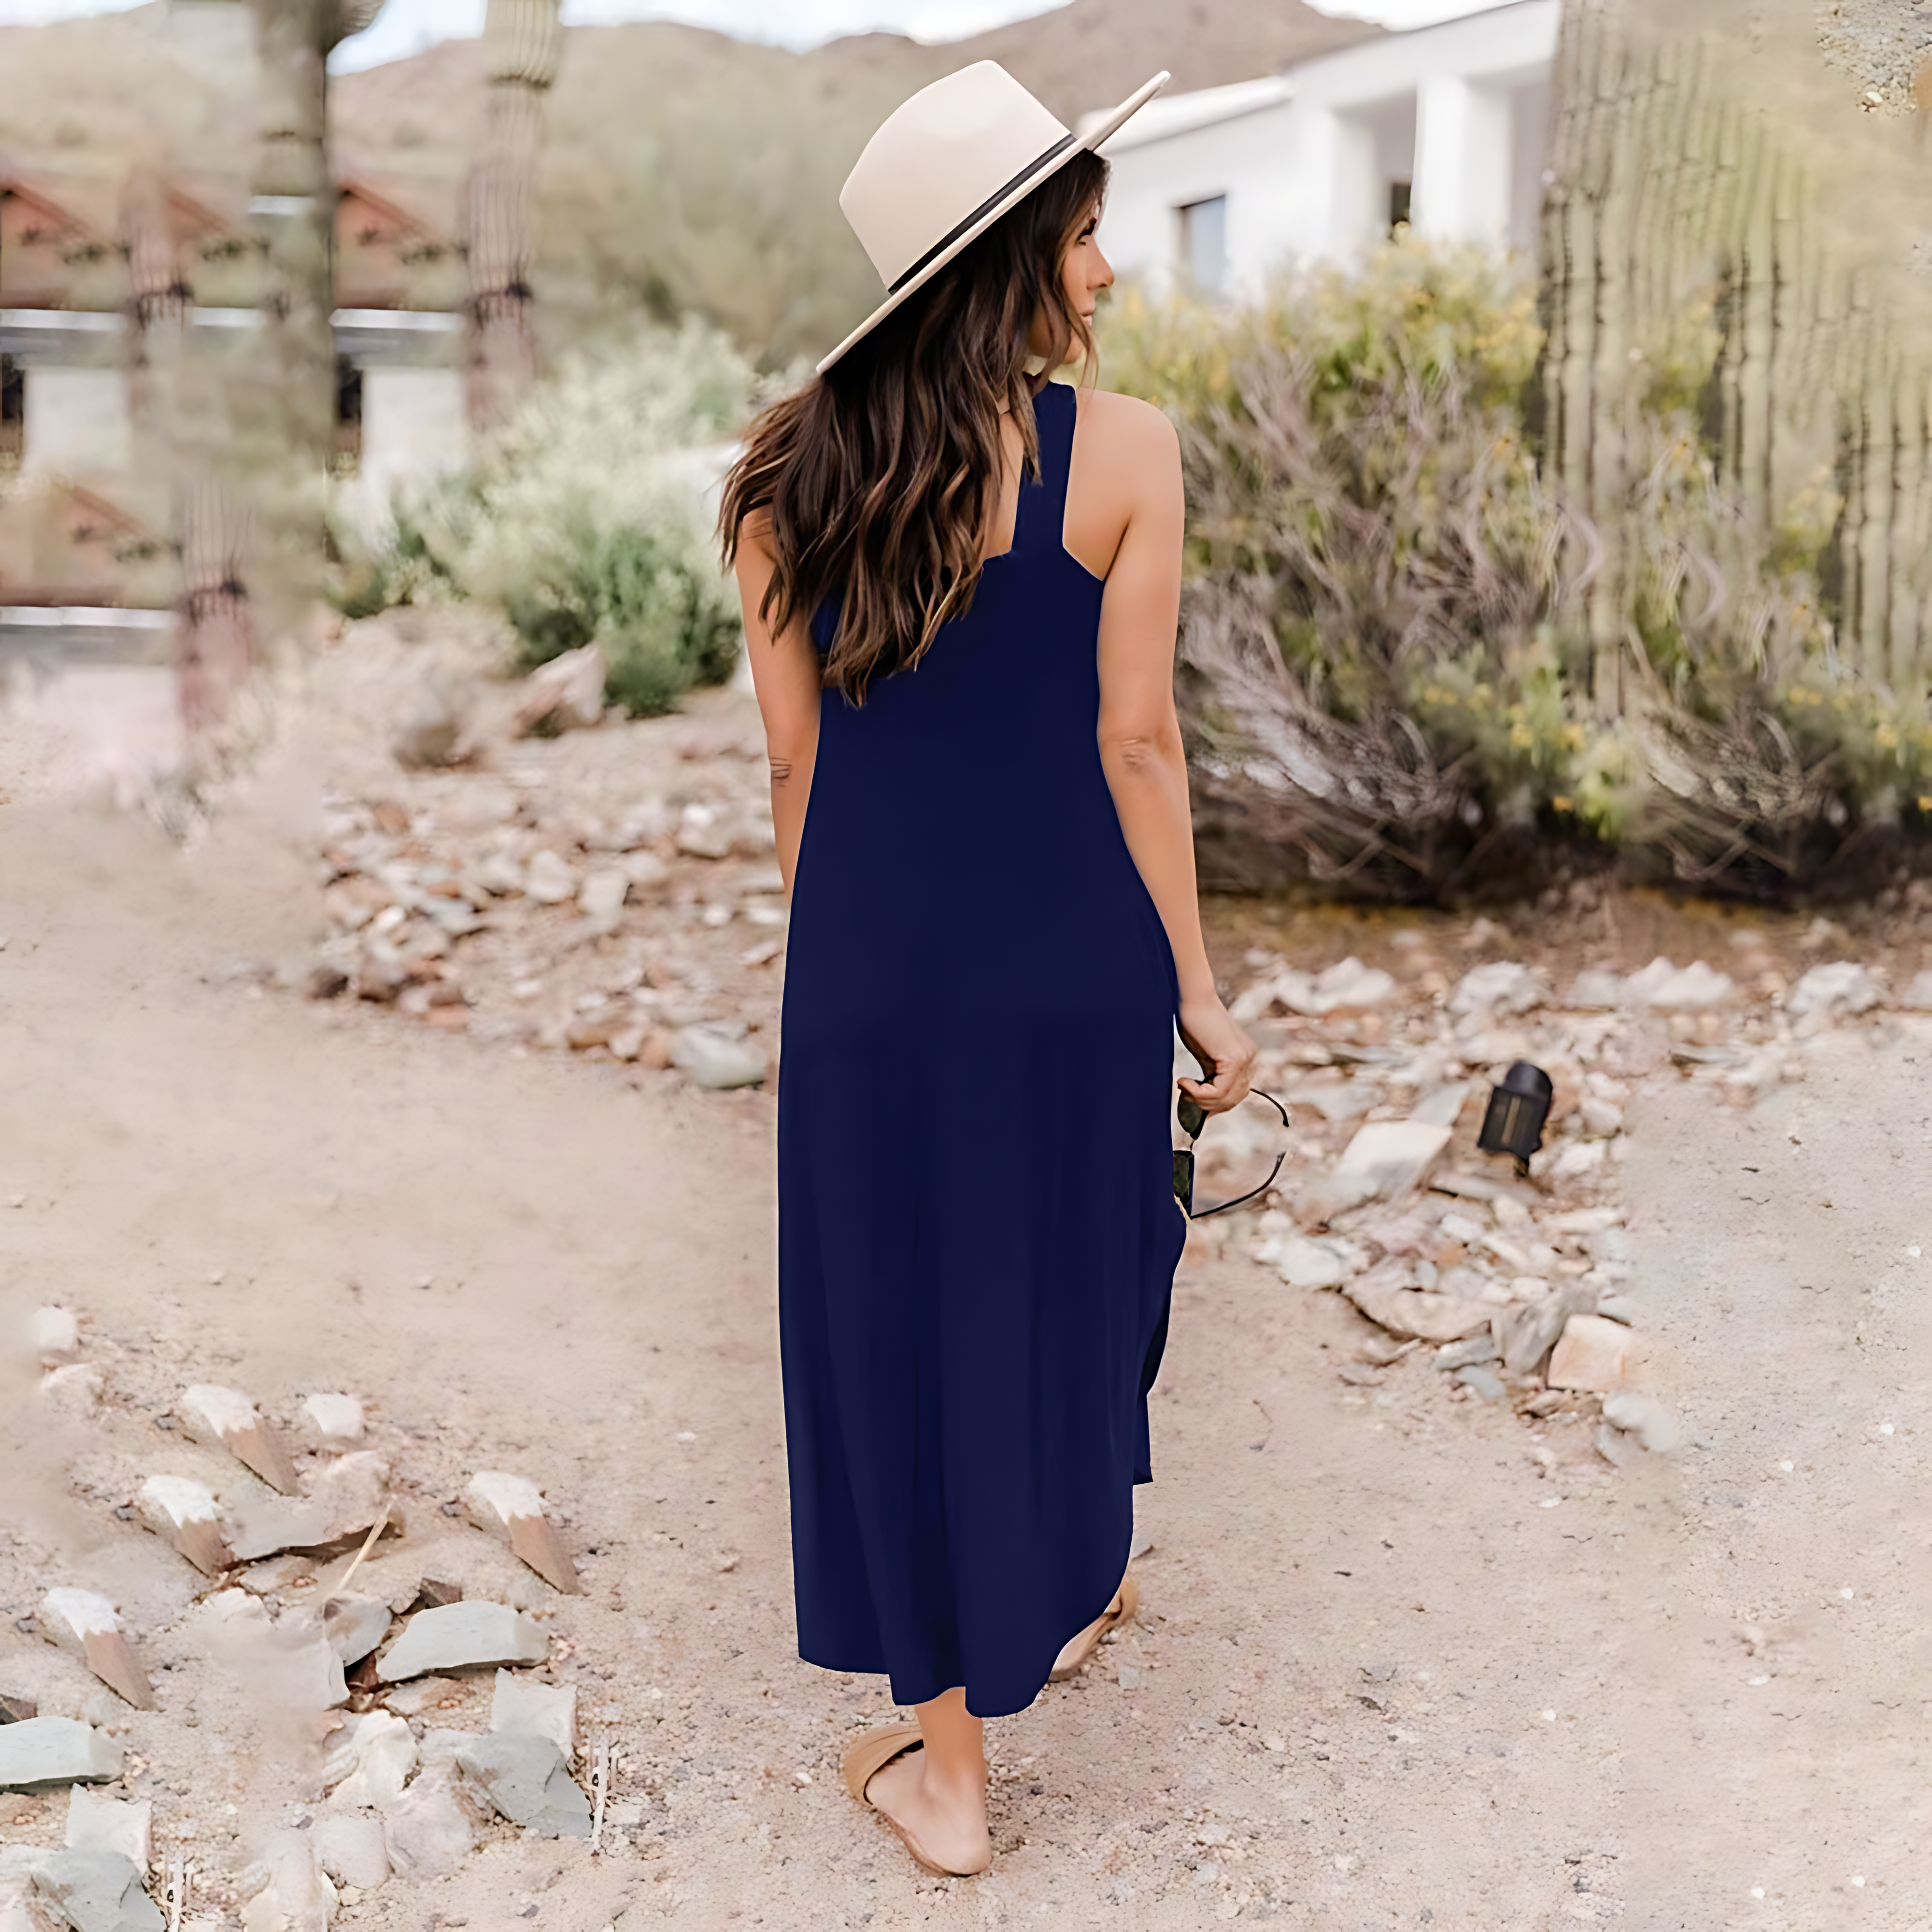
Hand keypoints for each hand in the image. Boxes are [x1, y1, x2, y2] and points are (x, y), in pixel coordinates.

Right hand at [1175, 991, 1256, 1119]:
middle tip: (1185, 1093)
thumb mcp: (1206, 1057)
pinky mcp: (1234, 1059)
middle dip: (1205, 1104)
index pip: (1235, 1095)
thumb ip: (1210, 1077)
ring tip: (1184, 1086)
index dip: (1213, 1105)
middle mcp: (1250, 1060)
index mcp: (1246, 1059)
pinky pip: (1219, 1091)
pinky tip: (1184, 1082)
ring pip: (1226, 1098)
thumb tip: (1202, 1103)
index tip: (1191, 1099)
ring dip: (1200, 1099)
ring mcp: (1245, 1059)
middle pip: (1232, 1100)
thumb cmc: (1195, 1023)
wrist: (1194, 1000)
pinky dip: (1198, 1092)